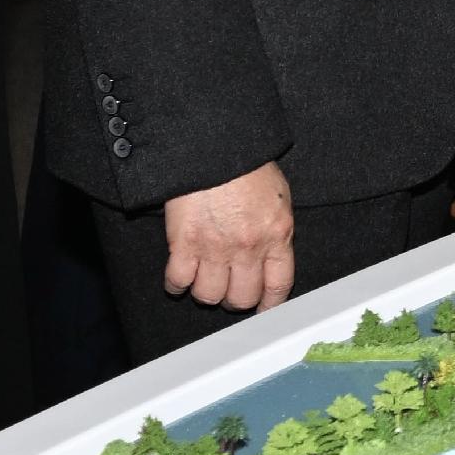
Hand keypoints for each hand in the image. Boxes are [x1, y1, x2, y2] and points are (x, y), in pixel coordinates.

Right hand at [162, 162, 295, 310]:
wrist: (213, 146)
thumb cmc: (245, 163)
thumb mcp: (277, 197)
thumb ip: (275, 230)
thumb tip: (272, 256)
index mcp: (277, 235)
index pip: (278, 286)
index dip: (269, 304)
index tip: (263, 308)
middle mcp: (249, 247)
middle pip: (242, 298)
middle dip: (236, 298)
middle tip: (229, 289)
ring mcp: (215, 248)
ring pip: (210, 296)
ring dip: (206, 292)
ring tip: (204, 280)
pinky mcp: (185, 243)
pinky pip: (179, 281)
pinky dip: (176, 284)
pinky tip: (178, 277)